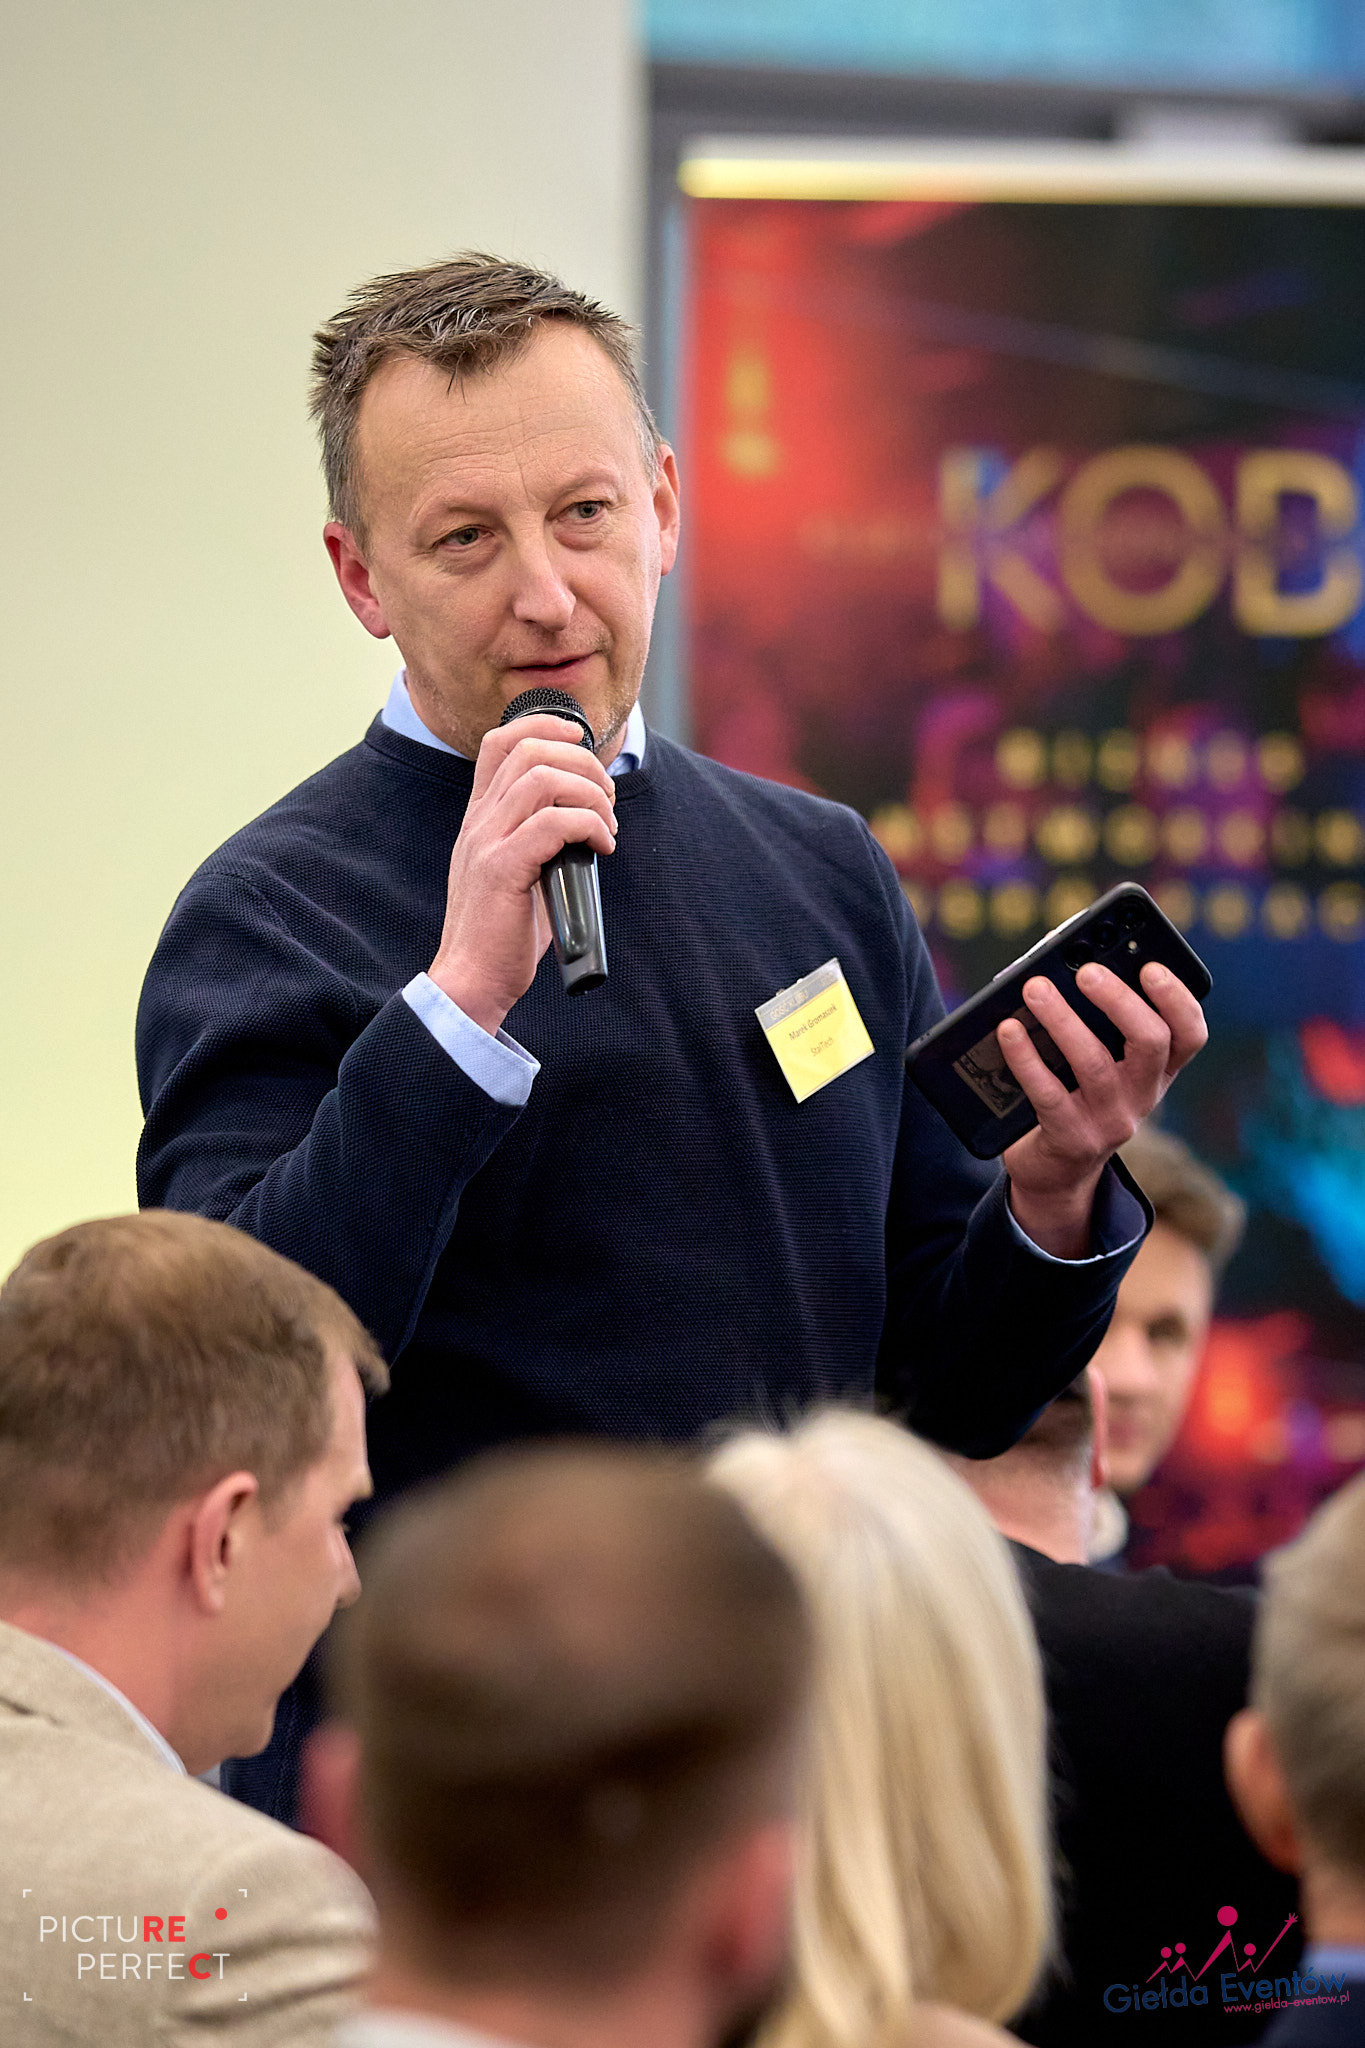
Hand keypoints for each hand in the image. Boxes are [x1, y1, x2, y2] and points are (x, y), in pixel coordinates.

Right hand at [427, 715, 617, 1032]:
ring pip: (544, 779)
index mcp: (480, 816)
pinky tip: (601, 849)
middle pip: (530, 750)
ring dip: (591, 796)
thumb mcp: (518, 870)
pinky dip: (588, 827)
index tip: (582, 740)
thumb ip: (541, 839)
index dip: (545, 725)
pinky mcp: (502, 869)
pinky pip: (553, 823)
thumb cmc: (504, 932)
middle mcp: (479, 821)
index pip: (501, 740)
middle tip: (606, 800)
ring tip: (606, 828)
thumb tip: (591, 821)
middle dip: (583, 763)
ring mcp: (486, 842)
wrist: (473, 978)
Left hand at [1000, 961, 1207, 1257]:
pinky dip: (1025, 1057)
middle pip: (1151, 1042)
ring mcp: (1110, 1121)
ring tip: (1035, 988)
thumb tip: (1055, 970)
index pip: (1189, 1035)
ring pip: (1095, 1063)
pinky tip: (1008, 1030)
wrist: (1054, 1169)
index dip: (1177, 999)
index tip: (1151, 968)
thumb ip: (1091, 1020)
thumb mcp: (1096, 1061)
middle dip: (1119, 1000)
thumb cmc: (1072, 1093)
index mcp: (1158, 1071)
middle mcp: (1143, 1096)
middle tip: (1087, 972)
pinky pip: (1048, 1092)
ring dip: (1063, 1020)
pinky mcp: (1072, 1138)